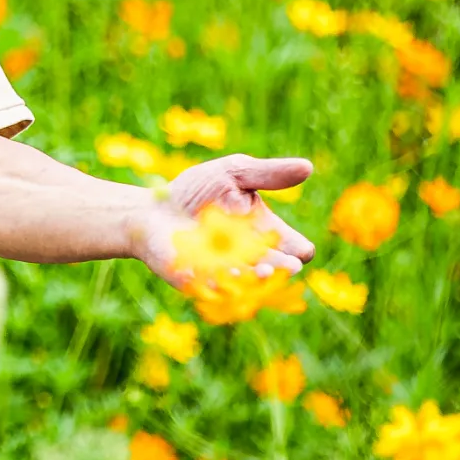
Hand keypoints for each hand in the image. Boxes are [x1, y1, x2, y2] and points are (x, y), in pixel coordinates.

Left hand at [130, 153, 316, 289]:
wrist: (151, 208)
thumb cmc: (196, 191)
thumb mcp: (232, 174)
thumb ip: (267, 174)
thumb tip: (308, 167)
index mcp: (267, 234)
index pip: (298, 250)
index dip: (300, 249)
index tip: (295, 246)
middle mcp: (252, 259)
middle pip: (280, 272)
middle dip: (282, 269)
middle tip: (286, 265)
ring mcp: (227, 274)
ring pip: (252, 287)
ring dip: (257, 280)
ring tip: (262, 270)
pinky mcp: (199, 283)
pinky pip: (217, 292)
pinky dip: (223, 285)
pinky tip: (227, 275)